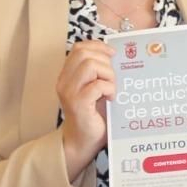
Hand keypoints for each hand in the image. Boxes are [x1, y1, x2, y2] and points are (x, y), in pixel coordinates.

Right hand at [56, 39, 115, 177]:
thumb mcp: (97, 89)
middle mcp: (65, 81)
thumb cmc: (94, 115)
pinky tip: (111, 98)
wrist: (83, 141)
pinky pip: (97, 86)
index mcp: (68, 75)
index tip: (113, 54)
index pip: (79, 48)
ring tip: (112, 88)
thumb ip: (102, 73)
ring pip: (90, 65)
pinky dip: (109, 88)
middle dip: (105, 61)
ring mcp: (70, 92)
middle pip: (84, 53)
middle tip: (113, 77)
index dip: (97, 46)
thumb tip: (122, 56)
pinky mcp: (78, 104)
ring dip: (108, 74)